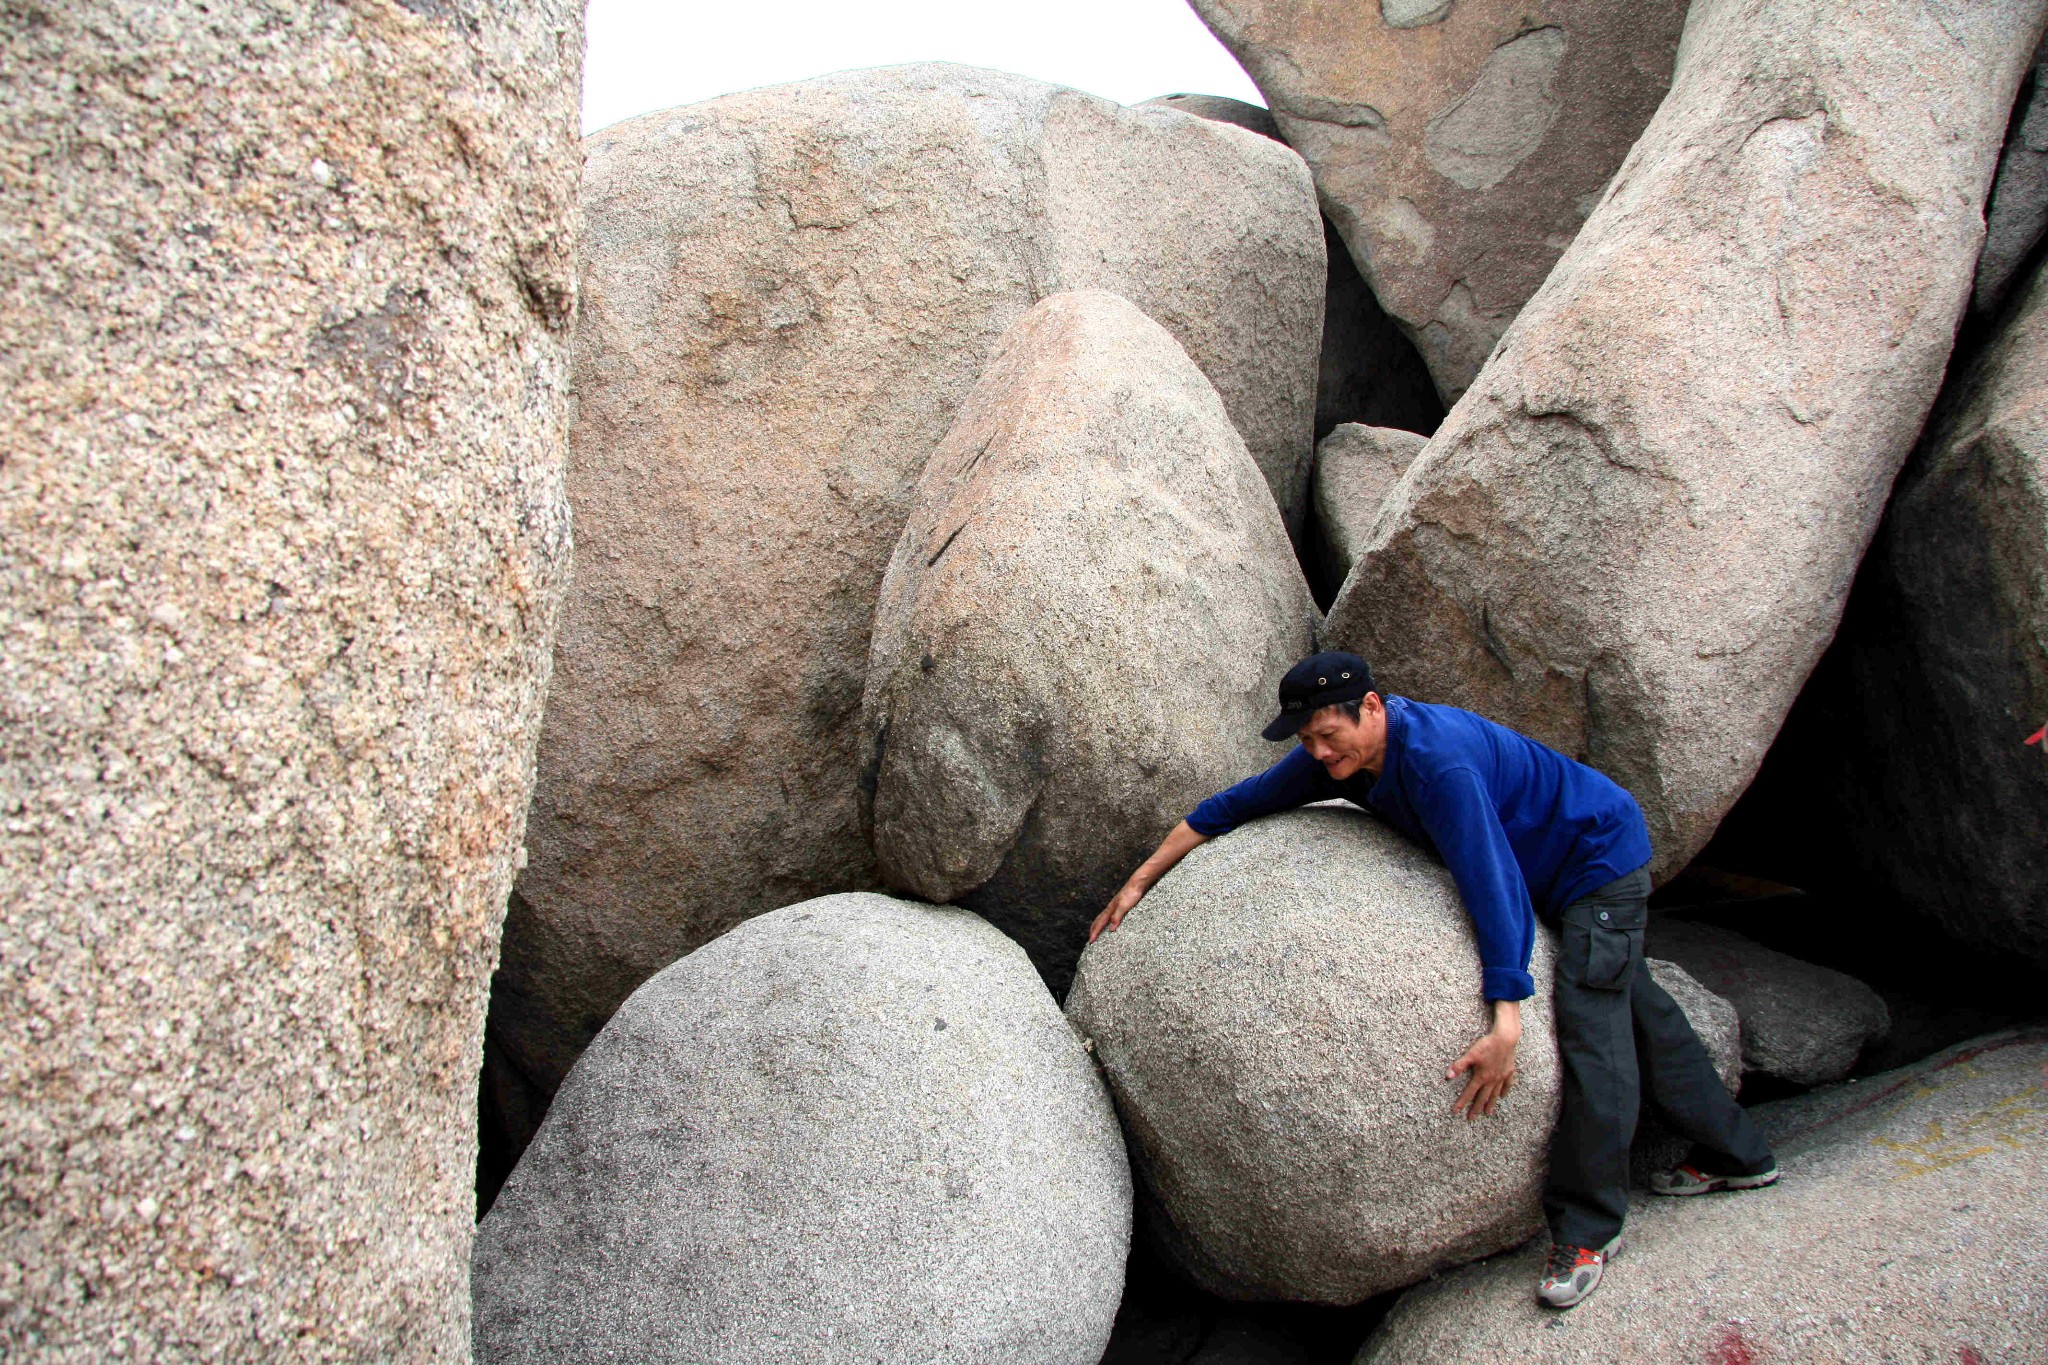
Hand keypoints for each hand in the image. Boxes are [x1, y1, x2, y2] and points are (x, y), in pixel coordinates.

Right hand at [1087, 881, 1147, 942]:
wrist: (1137, 884)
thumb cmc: (1131, 894)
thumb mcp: (1124, 907)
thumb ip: (1117, 917)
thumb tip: (1110, 929)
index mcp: (1110, 909)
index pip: (1099, 923)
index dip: (1095, 932)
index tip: (1091, 941)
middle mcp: (1110, 908)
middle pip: (1098, 920)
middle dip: (1093, 930)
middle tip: (1091, 938)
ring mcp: (1114, 907)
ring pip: (1102, 917)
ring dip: (1098, 925)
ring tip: (1096, 931)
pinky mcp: (1119, 906)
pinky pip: (1109, 916)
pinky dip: (1105, 921)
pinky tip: (1109, 922)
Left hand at [1447, 1001, 1520, 1120]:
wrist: (1506, 1038)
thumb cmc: (1487, 1045)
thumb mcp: (1471, 1054)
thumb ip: (1459, 1066)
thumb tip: (1448, 1076)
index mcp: (1481, 1077)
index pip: (1469, 1093)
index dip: (1462, 1102)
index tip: (1456, 1111)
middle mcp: (1492, 1080)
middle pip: (1483, 1097)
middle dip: (1476, 1108)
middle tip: (1471, 1118)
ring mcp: (1502, 1077)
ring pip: (1495, 1094)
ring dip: (1490, 1104)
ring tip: (1487, 1113)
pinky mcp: (1509, 1071)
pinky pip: (1507, 1084)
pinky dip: (1504, 1091)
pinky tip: (1503, 1096)